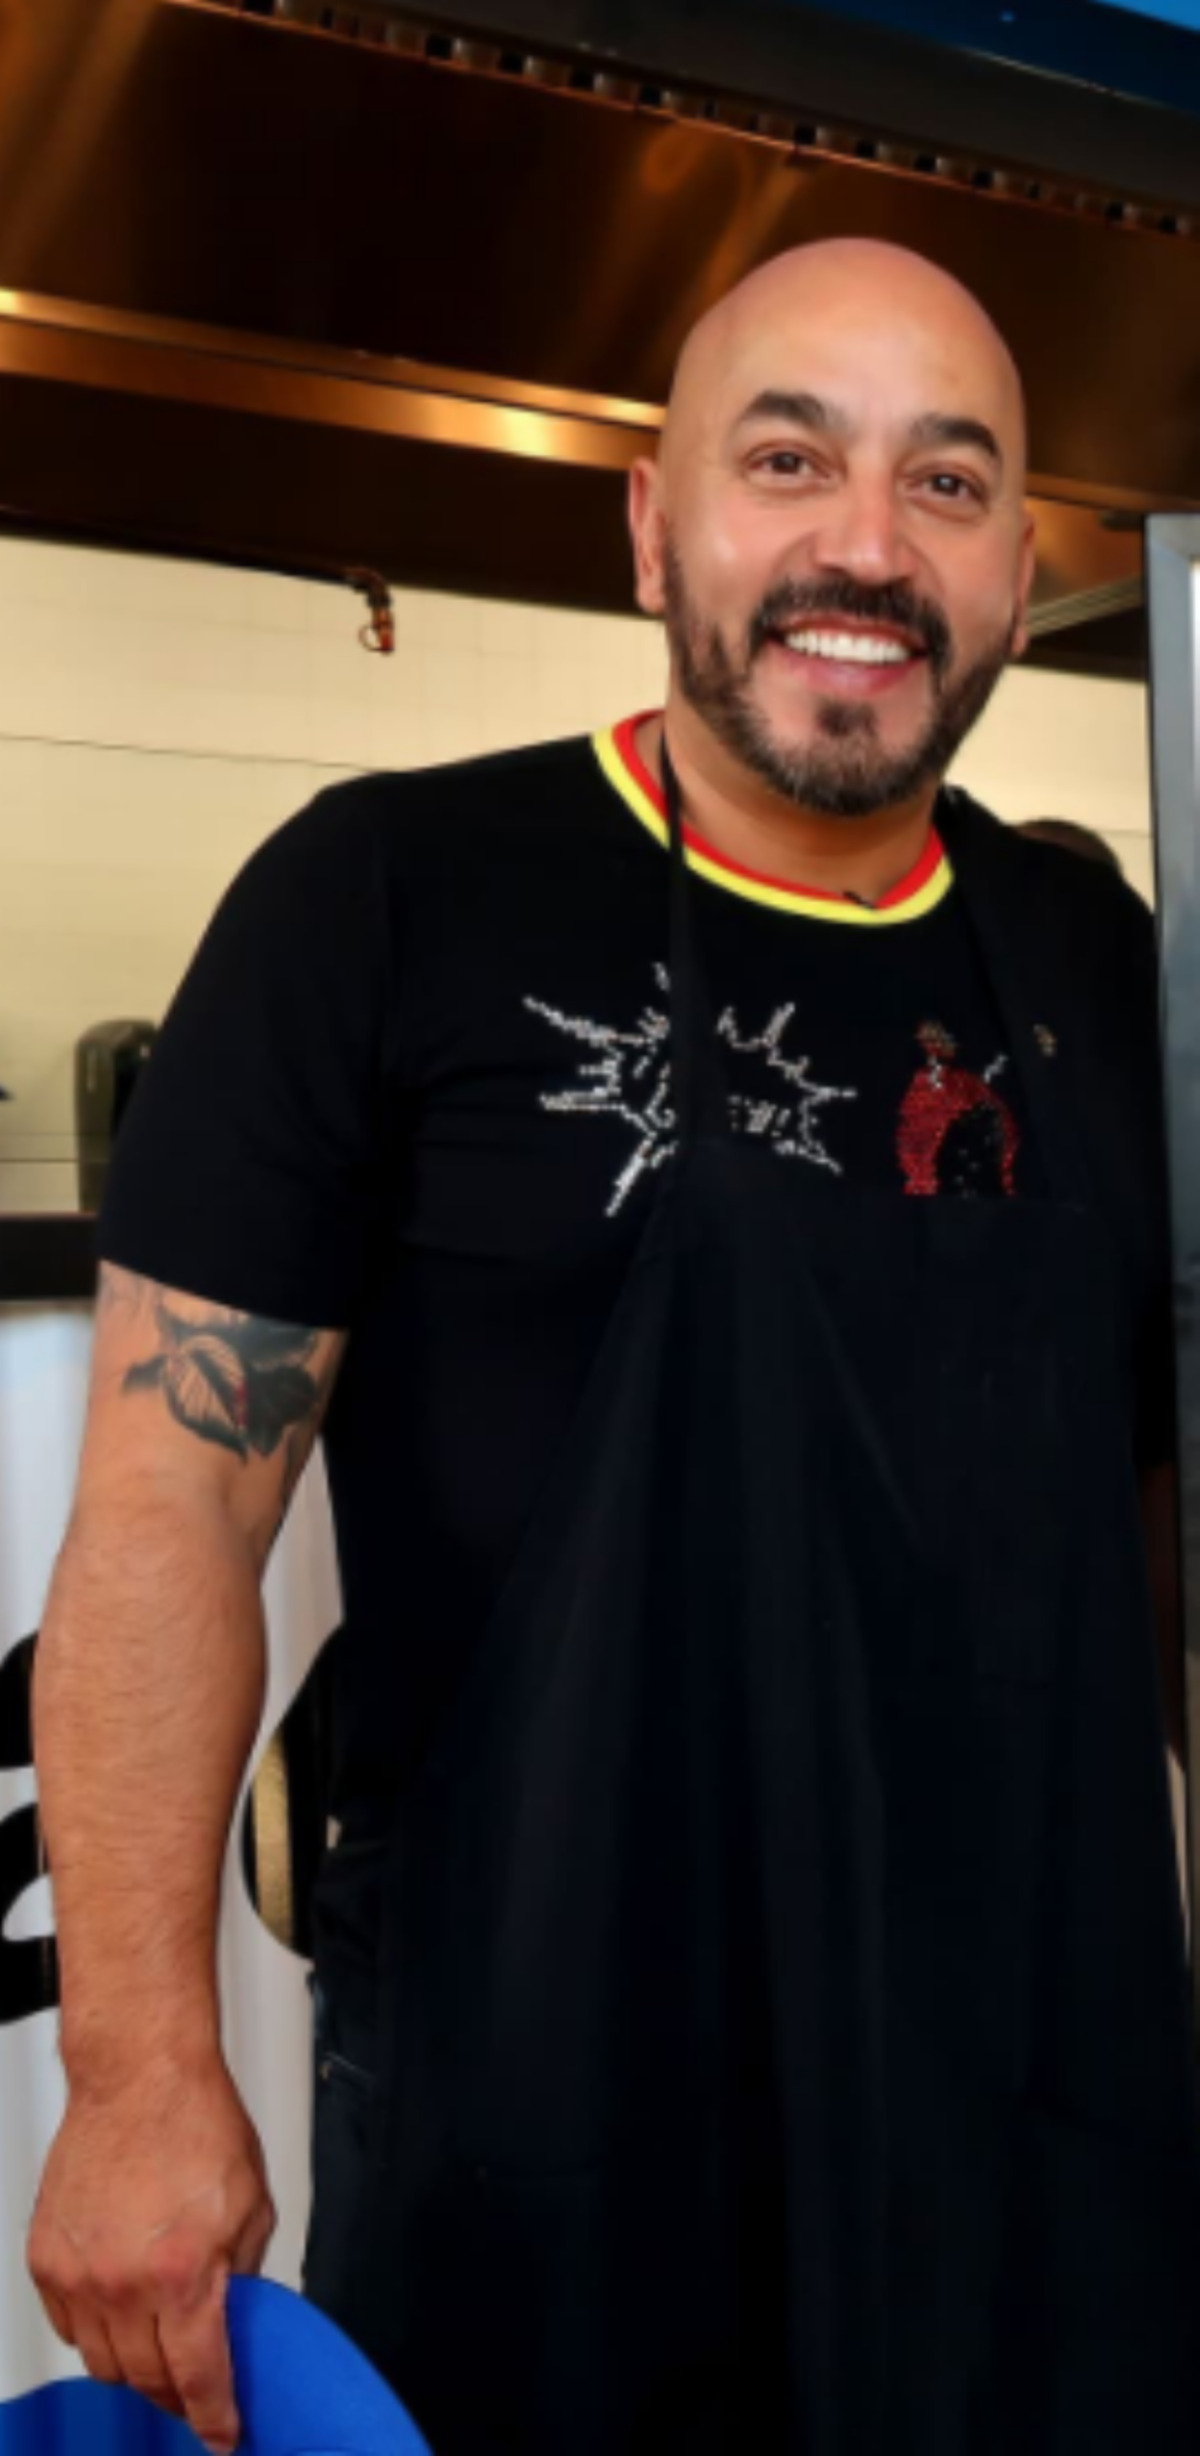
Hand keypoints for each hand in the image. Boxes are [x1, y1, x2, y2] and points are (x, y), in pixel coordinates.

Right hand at [28, 2054, 275, 2455]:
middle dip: (177, 2393)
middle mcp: (124, 2283)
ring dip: (136, 2366)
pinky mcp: (45, 2258)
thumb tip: (237, 2326)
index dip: (214, 2419)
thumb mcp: (252, 2207)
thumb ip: (245, 2277)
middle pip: (147, 2379)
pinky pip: (70, 2327)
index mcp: (184, 2274)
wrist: (139, 2077)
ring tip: (159, 2345)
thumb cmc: (197, 2125)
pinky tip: (122, 2309)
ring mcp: (77, 2274)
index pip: (198, 2377)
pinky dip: (97, 2331)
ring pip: (104, 2363)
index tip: (223, 2438)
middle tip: (194, 2387)